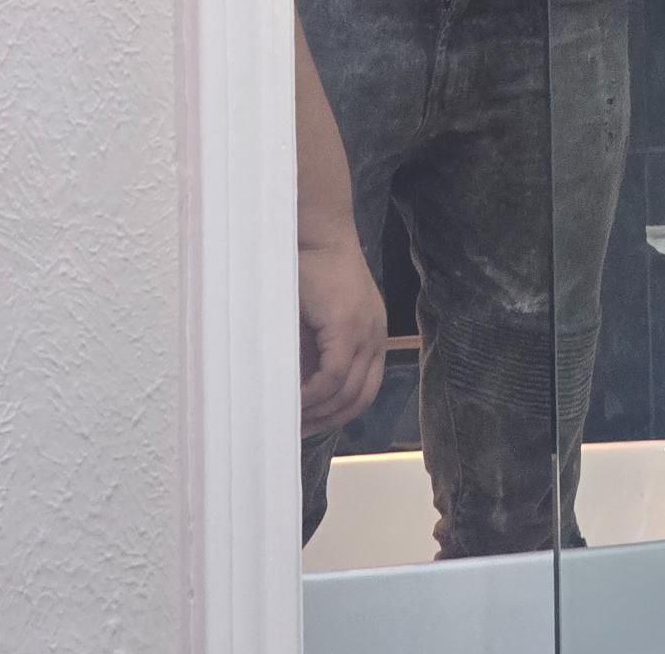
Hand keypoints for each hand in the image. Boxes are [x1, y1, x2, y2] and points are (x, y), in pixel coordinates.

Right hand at [298, 232, 387, 436]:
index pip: (363, 390)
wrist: (315, 231)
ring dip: (318, 413)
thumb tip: (292, 391)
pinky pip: (333, 376)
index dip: (336, 414)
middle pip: (359, 398)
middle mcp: (375, 337)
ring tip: (289, 421)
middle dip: (327, 421)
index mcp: (371, 335)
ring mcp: (366, 331)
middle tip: (294, 432)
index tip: (306, 426)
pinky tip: (292, 401)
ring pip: (347, 392)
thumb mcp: (312, 320)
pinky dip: (313, 395)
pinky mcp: (348, 325)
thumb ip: (311, 352)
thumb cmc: (307, 270)